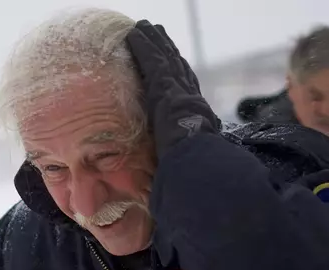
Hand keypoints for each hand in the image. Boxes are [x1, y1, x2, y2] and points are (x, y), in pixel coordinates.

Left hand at [125, 20, 220, 158]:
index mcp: (195, 111)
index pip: (186, 85)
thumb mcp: (188, 157)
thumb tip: (174, 183)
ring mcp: (176, 87)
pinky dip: (143, 45)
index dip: (180, 71)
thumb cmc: (191, 165)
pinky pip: (150, 59)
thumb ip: (182, 156)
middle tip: (159, 33)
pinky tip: (134, 34)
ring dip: (154, 41)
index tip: (175, 60)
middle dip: (167, 49)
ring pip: (163, 57)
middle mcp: (188, 94)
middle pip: (176, 65)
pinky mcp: (162, 84)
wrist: (194, 154)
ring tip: (144, 27)